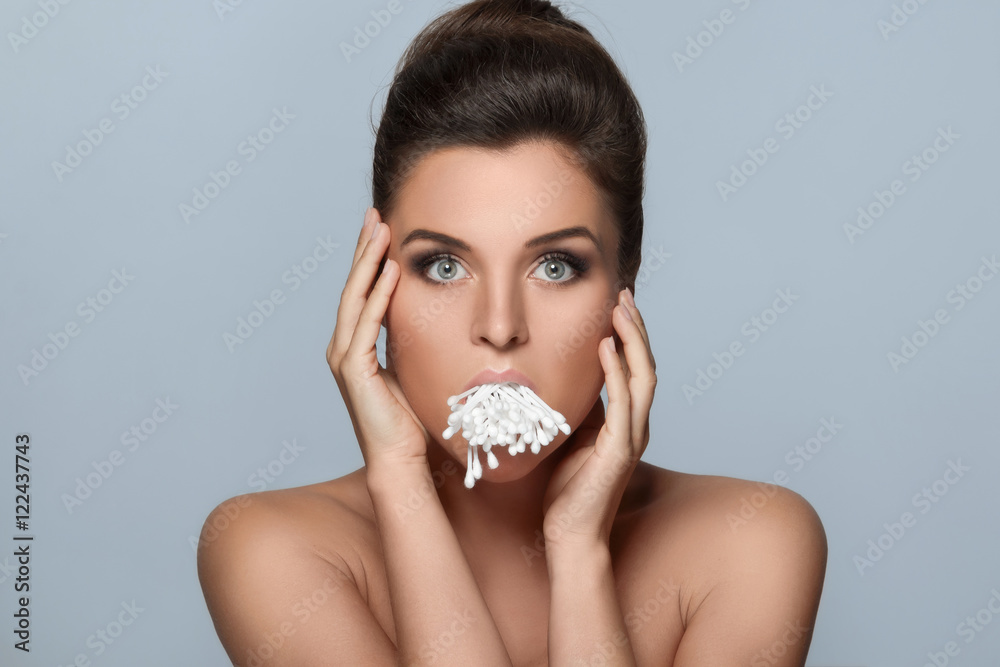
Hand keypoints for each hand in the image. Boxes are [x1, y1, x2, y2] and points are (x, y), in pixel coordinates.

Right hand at [327, 208, 430, 471]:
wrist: (401, 459)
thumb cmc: (409, 419)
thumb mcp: (411, 366)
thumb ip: (410, 339)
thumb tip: (430, 314)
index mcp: (355, 346)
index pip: (361, 292)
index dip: (368, 259)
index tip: (380, 227)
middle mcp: (343, 347)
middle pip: (353, 286)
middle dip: (364, 249)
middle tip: (375, 214)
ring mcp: (345, 358)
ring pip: (355, 298)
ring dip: (368, 262)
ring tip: (380, 230)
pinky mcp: (354, 370)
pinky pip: (367, 324)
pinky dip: (378, 296)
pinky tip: (389, 271)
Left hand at [541, 288, 656, 548]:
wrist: (571, 534)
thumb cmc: (567, 489)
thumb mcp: (570, 435)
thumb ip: (577, 407)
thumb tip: (562, 374)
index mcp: (627, 422)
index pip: (634, 368)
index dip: (630, 334)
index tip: (618, 303)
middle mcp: (636, 426)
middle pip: (645, 365)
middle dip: (637, 327)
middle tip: (624, 294)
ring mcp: (632, 438)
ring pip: (642, 377)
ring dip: (633, 340)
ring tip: (621, 309)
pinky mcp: (620, 451)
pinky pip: (623, 404)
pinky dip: (616, 372)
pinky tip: (606, 347)